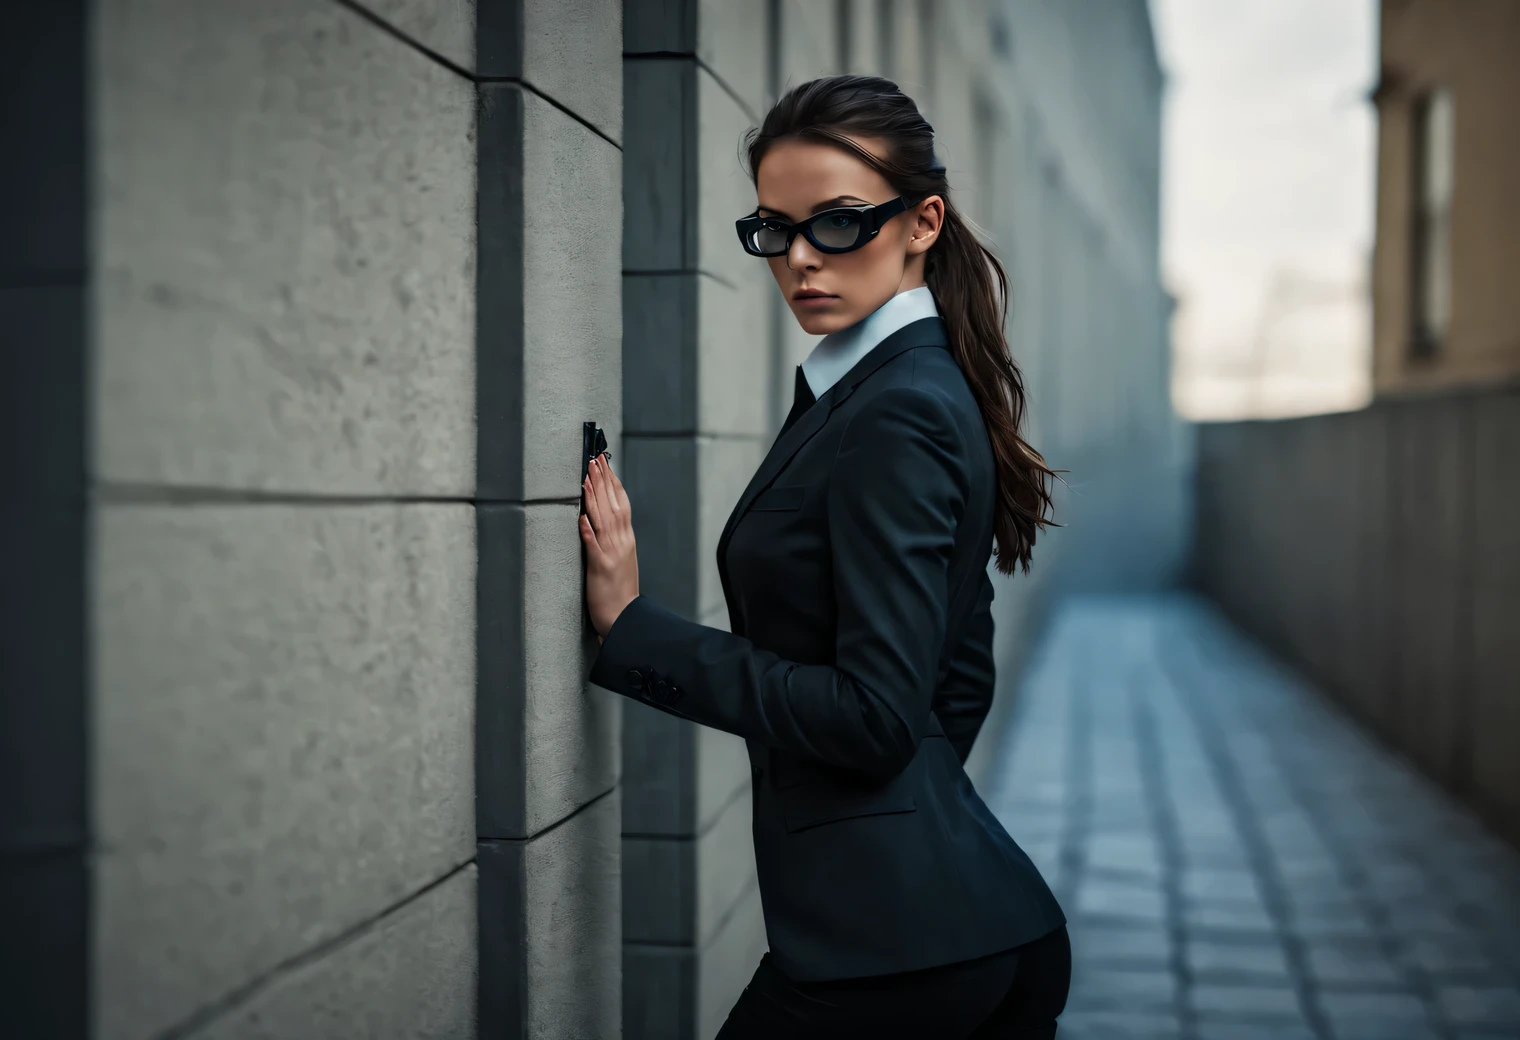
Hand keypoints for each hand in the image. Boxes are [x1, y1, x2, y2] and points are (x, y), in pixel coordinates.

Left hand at [580, 454, 639, 641]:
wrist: (625, 618)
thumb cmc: (619, 590)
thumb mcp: (621, 558)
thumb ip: (612, 537)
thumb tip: (599, 517)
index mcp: (626, 539)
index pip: (621, 503)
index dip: (612, 481)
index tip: (604, 463)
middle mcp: (622, 542)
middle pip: (612, 504)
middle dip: (602, 480)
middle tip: (594, 459)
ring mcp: (612, 553)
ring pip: (604, 518)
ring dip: (594, 497)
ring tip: (586, 476)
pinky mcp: (601, 567)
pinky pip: (593, 545)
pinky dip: (587, 529)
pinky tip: (581, 515)